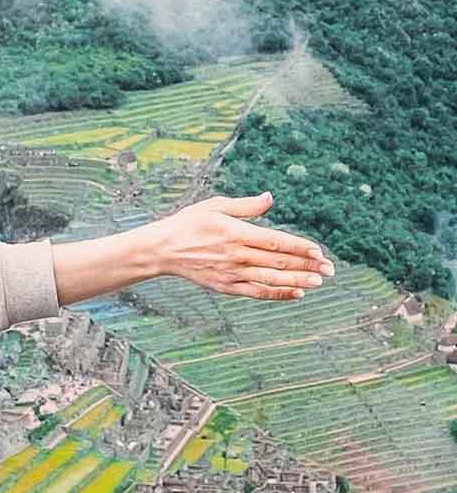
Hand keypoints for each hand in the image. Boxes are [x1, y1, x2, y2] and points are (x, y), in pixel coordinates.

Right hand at [130, 190, 333, 300]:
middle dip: (307, 265)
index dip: (299, 247)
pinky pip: (256, 292)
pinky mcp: (226, 286)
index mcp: (234, 232)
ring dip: (298, 281)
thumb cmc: (189, 223)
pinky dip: (278, 294)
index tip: (318, 250)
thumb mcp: (214, 206)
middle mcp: (235, 255)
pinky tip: (297, 294)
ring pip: (271, 279)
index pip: (274, 241)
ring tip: (319, 282)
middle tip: (330, 269)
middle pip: (278, 262)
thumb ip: (245, 206)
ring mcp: (231, 273)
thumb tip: (270, 198)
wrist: (162, 249)